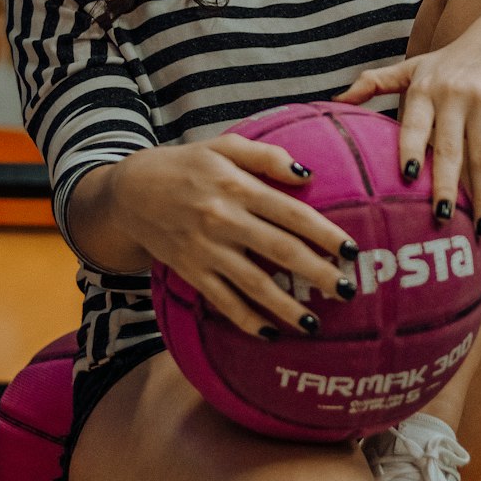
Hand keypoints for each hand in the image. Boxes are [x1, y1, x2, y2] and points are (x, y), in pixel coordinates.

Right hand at [109, 135, 357, 336]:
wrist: (130, 192)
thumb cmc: (186, 165)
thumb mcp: (224, 146)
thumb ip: (267, 156)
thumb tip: (308, 173)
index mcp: (238, 187)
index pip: (292, 213)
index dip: (324, 232)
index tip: (351, 250)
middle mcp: (224, 220)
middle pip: (280, 251)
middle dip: (317, 273)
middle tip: (349, 290)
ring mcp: (206, 250)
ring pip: (253, 284)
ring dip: (286, 307)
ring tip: (315, 323)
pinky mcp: (191, 272)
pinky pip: (222, 301)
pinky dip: (246, 320)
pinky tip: (270, 334)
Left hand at [335, 15, 480, 225]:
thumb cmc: (452, 59)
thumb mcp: (413, 66)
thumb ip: (374, 82)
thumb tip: (333, 100)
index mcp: (424, 88)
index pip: (414, 124)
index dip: (411, 150)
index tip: (408, 178)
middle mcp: (453, 96)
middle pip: (449, 149)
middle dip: (447, 186)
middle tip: (442, 219)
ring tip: (480, 229)